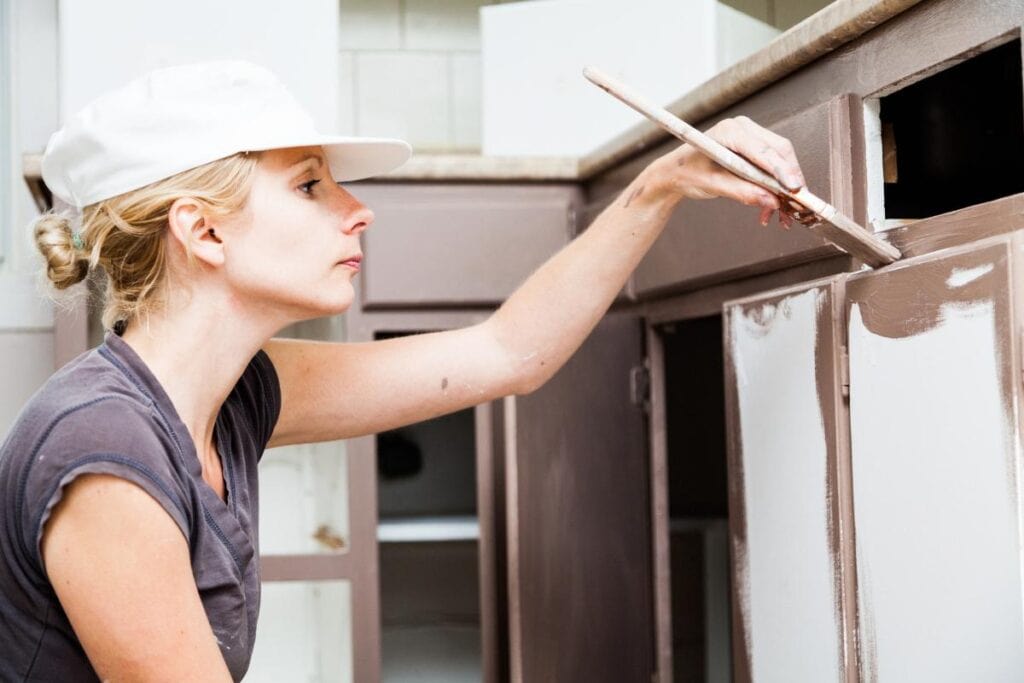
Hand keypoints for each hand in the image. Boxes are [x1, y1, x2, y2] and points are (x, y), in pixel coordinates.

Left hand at [648, 115, 806, 228]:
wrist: (676, 172)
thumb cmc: (687, 173)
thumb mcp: (712, 185)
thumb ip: (742, 192)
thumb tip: (771, 202)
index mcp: (730, 131)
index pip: (764, 151)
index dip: (782, 171)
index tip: (795, 189)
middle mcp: (744, 128)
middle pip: (780, 151)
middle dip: (790, 179)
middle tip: (795, 206)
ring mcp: (750, 136)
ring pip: (781, 159)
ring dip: (785, 186)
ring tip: (783, 213)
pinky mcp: (753, 148)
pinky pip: (773, 165)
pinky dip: (776, 186)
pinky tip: (771, 207)